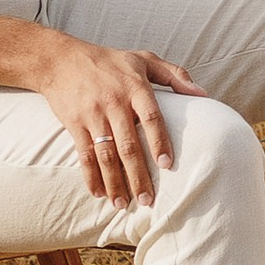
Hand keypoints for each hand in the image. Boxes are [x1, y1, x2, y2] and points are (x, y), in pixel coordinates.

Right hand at [36, 31, 201, 203]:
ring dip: (114, 182)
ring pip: (105, 155)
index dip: (159, 141)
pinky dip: (90, 176)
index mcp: (135, 88)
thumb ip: (175, 75)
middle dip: (138, 175)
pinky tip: (99, 193)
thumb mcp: (144, 60)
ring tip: (123, 204)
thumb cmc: (109, 61)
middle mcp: (114, 103)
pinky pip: (84, 155)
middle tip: (147, 200)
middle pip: (128, 145)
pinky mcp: (75, 124)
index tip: (167, 164)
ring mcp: (93, 115)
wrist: (62, 60)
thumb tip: (203, 94)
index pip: (151, 118)